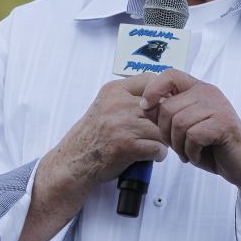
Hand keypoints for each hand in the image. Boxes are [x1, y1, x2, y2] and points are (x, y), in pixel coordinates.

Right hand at [39, 74, 166, 196]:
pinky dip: (158, 154)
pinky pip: (157, 148)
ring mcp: (121, 125)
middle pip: (160, 107)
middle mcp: (117, 104)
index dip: (164, 94)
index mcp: (114, 90)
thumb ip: (130, 98)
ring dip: (163, 140)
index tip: (166, 106)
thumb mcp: (106, 105)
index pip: (151, 80)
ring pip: (161, 129)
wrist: (73, 161)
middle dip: (165, 122)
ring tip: (157, 145)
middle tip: (164, 132)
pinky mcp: (126, 146)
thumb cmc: (93, 135)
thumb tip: (166, 95)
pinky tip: (152, 155)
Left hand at [139, 69, 240, 202]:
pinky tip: (199, 155)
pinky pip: (193, 136)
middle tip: (178, 146)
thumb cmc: (212, 146)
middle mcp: (208, 93)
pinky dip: (191, 151)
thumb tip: (146, 105)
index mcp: (198, 89)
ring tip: (188, 152)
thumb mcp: (184, 127)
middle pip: (168, 108)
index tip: (146, 108)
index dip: (153, 89)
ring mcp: (218, 107)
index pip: (170, 75)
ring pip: (179, 123)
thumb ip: (167, 114)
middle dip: (165, 133)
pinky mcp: (224, 123)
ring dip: (179, 145)